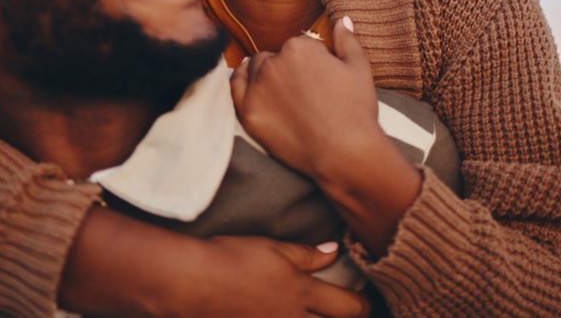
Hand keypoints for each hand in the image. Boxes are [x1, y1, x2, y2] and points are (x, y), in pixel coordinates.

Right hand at [59, 208, 367, 316]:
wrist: (190, 282)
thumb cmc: (230, 258)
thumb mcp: (272, 248)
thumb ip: (306, 255)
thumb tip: (334, 251)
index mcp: (302, 293)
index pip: (350, 308)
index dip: (365, 307)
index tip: (369, 303)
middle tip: (353, 312)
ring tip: (318, 315)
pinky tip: (282, 315)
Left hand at [230, 18, 381, 180]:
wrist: (345, 153)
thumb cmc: (356, 110)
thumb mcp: (359, 68)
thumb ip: (347, 39)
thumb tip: (342, 19)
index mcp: (299, 47)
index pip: (299, 46)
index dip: (311, 62)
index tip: (320, 79)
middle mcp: (273, 62)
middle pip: (273, 57)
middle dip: (285, 67)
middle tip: (302, 91)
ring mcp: (258, 88)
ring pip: (254, 70)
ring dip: (264, 75)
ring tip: (281, 92)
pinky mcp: (248, 112)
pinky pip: (235, 88)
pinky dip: (240, 83)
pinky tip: (248, 83)